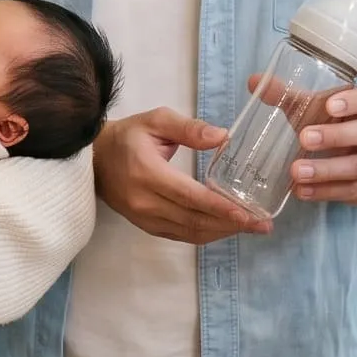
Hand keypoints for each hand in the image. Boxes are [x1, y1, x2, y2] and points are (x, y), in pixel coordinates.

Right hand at [94, 108, 270, 244]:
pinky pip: (181, 235)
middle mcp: (145, 202)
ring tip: (251, 228)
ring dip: (222, 232)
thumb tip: (223, 137)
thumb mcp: (156, 120)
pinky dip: (206, 234)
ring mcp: (144, 218)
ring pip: (190, 232)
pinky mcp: (146, 226)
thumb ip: (189, 128)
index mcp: (148, 173)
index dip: (220, 207)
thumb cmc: (128, 136)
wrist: (93, 159)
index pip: (190, 196)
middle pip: (194, 220)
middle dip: (231, 224)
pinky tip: (226, 228)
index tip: (248, 213)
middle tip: (262, 224)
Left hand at [286, 84, 356, 204]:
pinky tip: (303, 191)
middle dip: (336, 136)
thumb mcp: (313, 106)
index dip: (354, 101)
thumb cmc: (333, 122)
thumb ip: (287, 95)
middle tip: (304, 138)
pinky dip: (327, 192)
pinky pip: (354, 191)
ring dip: (327, 170)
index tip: (329, 105)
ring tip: (297, 172)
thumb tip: (254, 81)